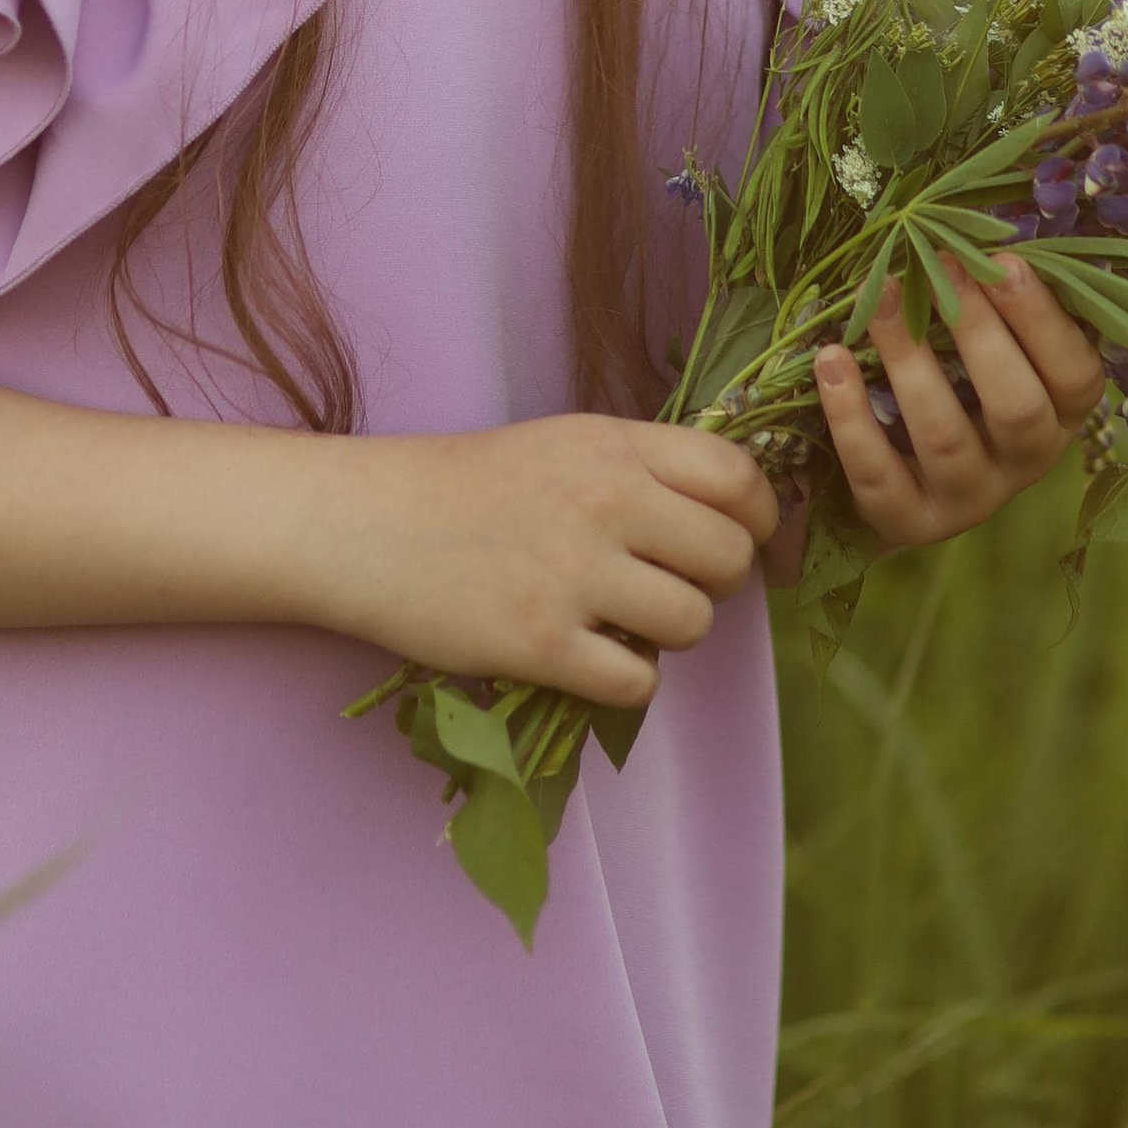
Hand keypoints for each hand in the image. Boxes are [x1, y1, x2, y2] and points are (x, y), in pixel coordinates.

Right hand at [320, 415, 782, 709]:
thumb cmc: (472, 485)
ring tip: (621, 619)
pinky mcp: (543, 644)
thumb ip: (644, 468)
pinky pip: (639, 683)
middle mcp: (605, 500)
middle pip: (730, 558)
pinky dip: (624, 680)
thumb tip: (735, 513)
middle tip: (668, 584)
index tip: (739, 538)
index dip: (758, 517)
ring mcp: (574, 573)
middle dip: (715, 583)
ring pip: (693, 624)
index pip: (738, 477)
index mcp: (614, 445)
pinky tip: (588, 656)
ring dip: (668, 633)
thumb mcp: (565, 444)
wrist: (369, 524)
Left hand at [813, 254, 1102, 552]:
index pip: (1075, 374)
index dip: (1043, 320)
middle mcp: (1024, 463)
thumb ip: (1062, 305)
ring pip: (945, 437)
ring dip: (909, 361)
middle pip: (1015, 407)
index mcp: (1062, 413)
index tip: (1005, 259)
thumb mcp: (1018, 346)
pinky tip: (829, 360)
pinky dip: (851, 417)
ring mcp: (967, 498)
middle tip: (940, 267)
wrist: (903, 470)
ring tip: (876, 298)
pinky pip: (878, 477)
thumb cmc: (967, 376)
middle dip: (978, 332)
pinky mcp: (908, 521)